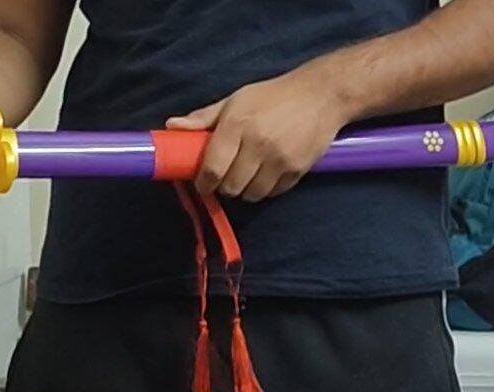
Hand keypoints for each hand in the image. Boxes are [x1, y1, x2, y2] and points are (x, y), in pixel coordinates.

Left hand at [165, 70, 351, 201]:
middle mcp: (257, 144)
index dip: (203, 183)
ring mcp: (279, 159)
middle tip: (226, 176)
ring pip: (252, 195)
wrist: (321, 95)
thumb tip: (171, 127)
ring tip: (247, 175)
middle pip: (231, 187)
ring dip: (245, 190)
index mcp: (237, 124)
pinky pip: (274, 193)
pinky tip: (267, 173)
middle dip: (224, 186)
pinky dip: (267, 189)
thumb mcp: (236, 100)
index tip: (203, 183)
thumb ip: (204, 118)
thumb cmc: (273, 96)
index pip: (212, 168)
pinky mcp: (298, 170)